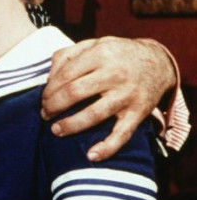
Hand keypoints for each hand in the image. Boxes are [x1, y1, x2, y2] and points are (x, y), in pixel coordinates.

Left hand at [41, 37, 174, 161]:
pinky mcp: (139, 113)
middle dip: (54, 106)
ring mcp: (127, 95)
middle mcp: (114, 74)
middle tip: (45, 113)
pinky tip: (91, 155)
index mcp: (100, 55)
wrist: (158, 62)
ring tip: (55, 130)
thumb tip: (49, 78)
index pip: (65, 74)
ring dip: (70, 125)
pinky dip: (108, 147)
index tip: (43, 99)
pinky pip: (122, 134)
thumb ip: (68, 55)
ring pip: (94, 115)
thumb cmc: (117, 54)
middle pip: (74, 93)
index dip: (49, 89)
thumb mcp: (93, 44)